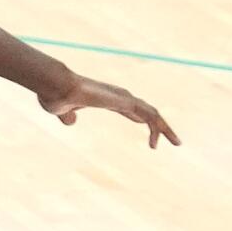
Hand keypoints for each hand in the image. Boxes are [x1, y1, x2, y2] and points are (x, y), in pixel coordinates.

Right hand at [37, 73, 180, 148]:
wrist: (55, 87)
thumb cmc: (55, 96)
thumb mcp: (61, 111)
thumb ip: (68, 116)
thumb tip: (71, 122)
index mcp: (105, 98)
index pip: (130, 108)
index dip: (141, 119)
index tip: (150, 131)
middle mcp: (117, 96)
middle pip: (146, 110)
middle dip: (159, 124)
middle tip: (173, 140)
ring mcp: (121, 97)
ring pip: (152, 112)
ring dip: (165, 127)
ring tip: (177, 143)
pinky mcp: (124, 101)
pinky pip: (148, 114)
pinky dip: (157, 128)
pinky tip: (156, 142)